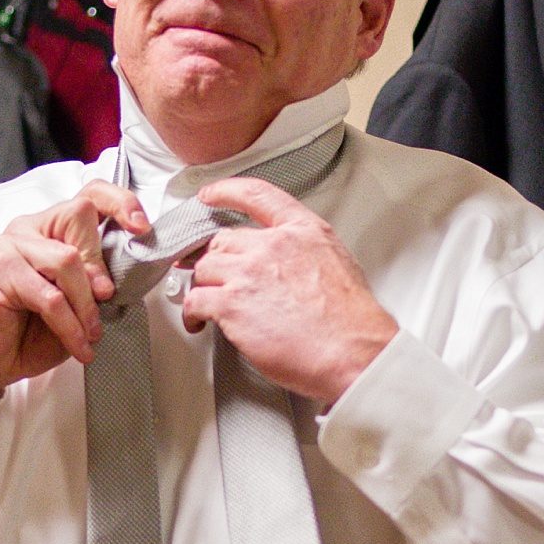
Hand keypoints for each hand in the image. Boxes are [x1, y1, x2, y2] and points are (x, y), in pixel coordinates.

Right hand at [0, 182, 150, 402]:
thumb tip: (122, 279)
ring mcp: (12, 245)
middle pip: (80, 216)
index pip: (90, 194)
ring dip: (85, 305)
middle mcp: (31, 229)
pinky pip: (49, 295)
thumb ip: (96, 286)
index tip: (142, 227)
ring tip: (90, 334)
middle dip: (99, 267)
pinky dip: (70, 325)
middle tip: (105, 302)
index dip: (120, 203)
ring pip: (67, 259)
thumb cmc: (26, 333)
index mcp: (53, 230)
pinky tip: (78, 345)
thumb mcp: (76, 308)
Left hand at [181, 177, 398, 407]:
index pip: (257, 196)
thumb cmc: (351, 322)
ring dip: (203, 287)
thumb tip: (291, 267)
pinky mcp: (231, 304)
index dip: (226, 192)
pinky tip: (197, 321)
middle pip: (223, 241)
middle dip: (217, 261)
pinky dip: (191, 312)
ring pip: (205, 268)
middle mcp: (273, 246)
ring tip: (207, 305)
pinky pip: (195, 300)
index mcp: (302, 232)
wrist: (352, 352)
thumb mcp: (338, 264)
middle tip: (213, 276)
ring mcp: (249, 273)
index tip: (211, 195)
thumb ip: (306, 254)